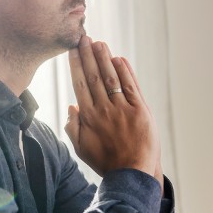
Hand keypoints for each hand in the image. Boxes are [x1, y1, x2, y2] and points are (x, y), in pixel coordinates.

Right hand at [65, 35, 161, 185]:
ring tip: (99, 43)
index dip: (76, 65)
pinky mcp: (140, 110)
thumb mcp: (82, 148)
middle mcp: (104, 110)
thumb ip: (73, 127)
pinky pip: (130, 86)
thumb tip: (72, 106)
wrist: (132, 174)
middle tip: (84, 37)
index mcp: (88, 117)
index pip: (80, 84)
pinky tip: (119, 59)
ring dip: (104, 58)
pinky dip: (125, 71)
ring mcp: (122, 109)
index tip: (73, 49)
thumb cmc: (106, 162)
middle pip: (94, 76)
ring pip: (111, 78)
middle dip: (88, 55)